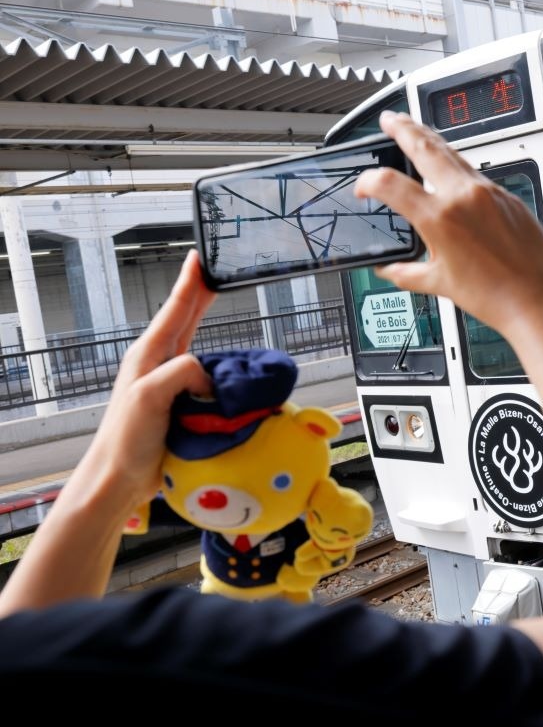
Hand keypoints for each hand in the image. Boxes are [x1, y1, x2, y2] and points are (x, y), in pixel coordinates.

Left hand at [86, 250, 215, 506]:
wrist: (120, 478)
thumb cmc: (126, 438)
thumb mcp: (148, 396)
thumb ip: (180, 372)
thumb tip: (209, 373)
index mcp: (149, 355)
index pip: (175, 310)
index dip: (190, 282)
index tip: (200, 257)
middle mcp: (159, 364)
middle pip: (184, 318)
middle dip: (200, 292)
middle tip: (213, 269)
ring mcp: (169, 383)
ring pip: (197, 343)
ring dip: (208, 323)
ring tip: (218, 302)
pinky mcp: (181, 404)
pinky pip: (207, 376)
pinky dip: (221, 364)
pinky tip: (230, 364)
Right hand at [355, 112, 542, 335]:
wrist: (539, 300)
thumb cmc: (497, 296)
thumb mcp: (440, 284)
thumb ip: (408, 273)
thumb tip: (390, 269)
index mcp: (440, 218)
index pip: (390, 184)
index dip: (368, 181)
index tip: (363, 188)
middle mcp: (464, 196)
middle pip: (425, 147)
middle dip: (404, 128)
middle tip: (389, 119)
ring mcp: (490, 193)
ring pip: (454, 154)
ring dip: (431, 140)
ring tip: (417, 132)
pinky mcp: (508, 197)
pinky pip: (476, 172)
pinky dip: (458, 165)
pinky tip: (453, 169)